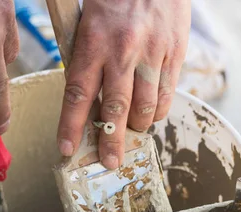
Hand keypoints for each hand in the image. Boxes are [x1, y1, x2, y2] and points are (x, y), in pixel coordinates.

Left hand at [57, 0, 190, 168]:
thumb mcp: (88, 19)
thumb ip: (85, 56)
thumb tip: (85, 97)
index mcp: (93, 42)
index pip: (77, 94)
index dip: (70, 126)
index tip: (66, 149)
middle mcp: (122, 52)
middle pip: (115, 110)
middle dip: (111, 142)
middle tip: (110, 163)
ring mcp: (151, 54)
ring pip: (145, 107)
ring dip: (138, 127)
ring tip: (133, 134)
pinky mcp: (174, 53)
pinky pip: (167, 94)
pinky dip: (159, 111)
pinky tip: (152, 115)